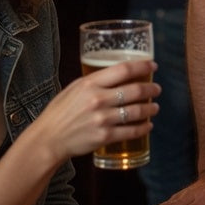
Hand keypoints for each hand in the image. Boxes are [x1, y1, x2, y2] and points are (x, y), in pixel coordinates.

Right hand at [33, 59, 159, 164]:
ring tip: (155, 108)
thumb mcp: (74, 89)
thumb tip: (120, 75)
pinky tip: (148, 126)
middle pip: (135, 90)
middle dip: (151, 89)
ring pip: (136, 111)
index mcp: (90, 84)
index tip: (154, 65)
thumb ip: (95, 81)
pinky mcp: (104, 137)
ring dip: (150, 109)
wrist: (47, 139)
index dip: (143, 65)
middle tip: (157, 89)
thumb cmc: (60, 112)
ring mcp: (102, 119)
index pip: (123, 69)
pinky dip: (143, 128)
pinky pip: (131, 131)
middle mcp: (98, 100)